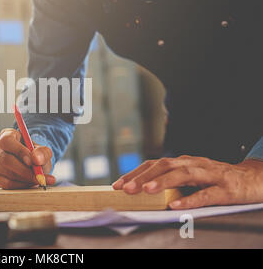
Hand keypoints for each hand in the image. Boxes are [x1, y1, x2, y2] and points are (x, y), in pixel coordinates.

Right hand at [0, 128, 54, 188]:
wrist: (33, 163)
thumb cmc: (35, 154)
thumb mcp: (43, 150)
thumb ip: (43, 153)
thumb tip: (36, 159)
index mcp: (6, 135)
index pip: (7, 141)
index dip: (19, 151)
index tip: (32, 162)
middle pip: (6, 160)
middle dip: (24, 170)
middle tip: (39, 176)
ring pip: (8, 173)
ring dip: (26, 179)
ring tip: (40, 179)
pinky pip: (8, 184)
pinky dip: (22, 185)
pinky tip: (32, 183)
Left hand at [112, 155, 262, 208]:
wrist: (254, 178)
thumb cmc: (216, 179)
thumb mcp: (191, 176)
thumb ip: (171, 180)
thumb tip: (142, 191)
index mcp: (183, 162)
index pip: (154, 164)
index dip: (135, 173)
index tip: (117, 184)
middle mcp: (194, 164)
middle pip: (164, 166)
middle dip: (143, 177)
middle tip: (125, 189)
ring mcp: (210, 174)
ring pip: (183, 175)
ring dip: (162, 182)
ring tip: (146, 191)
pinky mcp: (226, 189)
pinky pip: (206, 194)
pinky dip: (190, 199)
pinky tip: (176, 206)